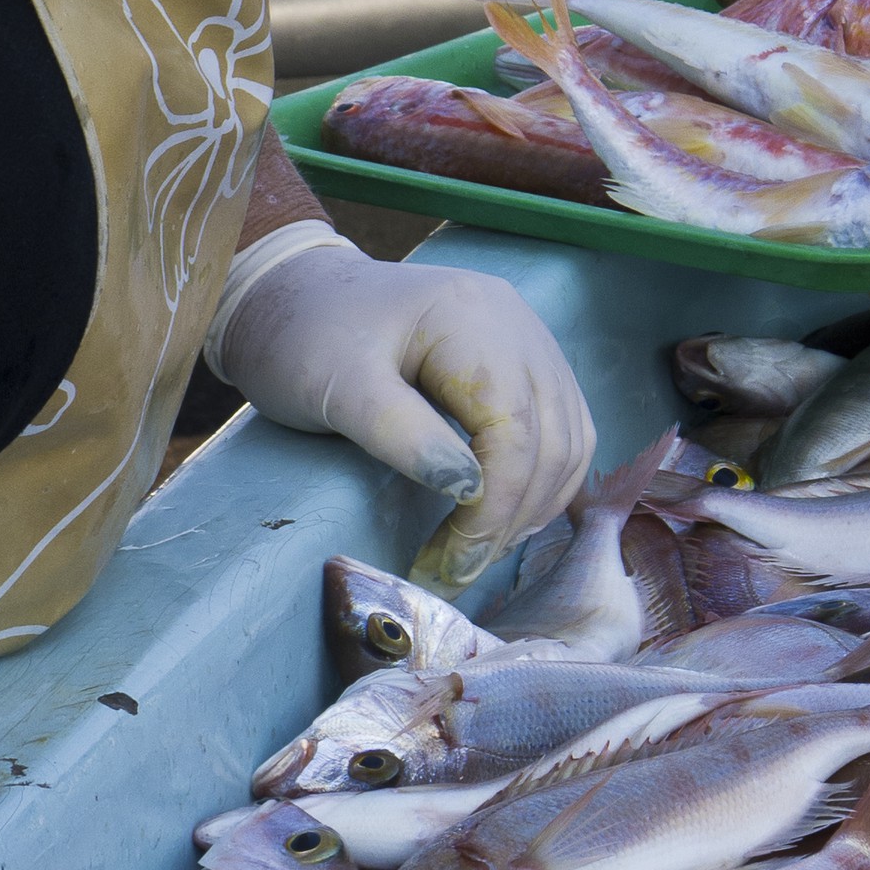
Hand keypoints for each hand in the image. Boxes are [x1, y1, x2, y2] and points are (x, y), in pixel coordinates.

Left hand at [209, 224, 594, 594]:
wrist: (299, 297)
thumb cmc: (307, 339)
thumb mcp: (336, 387)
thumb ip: (400, 433)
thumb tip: (466, 490)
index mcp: (470, 317)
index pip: (515, 430)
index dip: (494, 509)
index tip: (451, 564)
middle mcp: (516, 325)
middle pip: (552, 441)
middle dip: (511, 520)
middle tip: (456, 572)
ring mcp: (529, 343)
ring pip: (569, 444)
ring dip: (533, 510)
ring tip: (477, 553)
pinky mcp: (528, 367)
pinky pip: (564, 435)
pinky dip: (544, 487)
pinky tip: (505, 521)